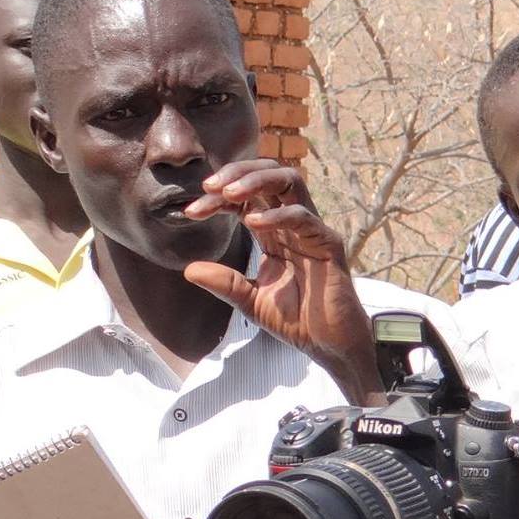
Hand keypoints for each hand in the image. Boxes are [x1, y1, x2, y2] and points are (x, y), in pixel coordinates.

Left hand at [182, 160, 385, 403]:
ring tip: (228, 193)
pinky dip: (277, 215)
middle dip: (237, 173)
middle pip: (269, 175)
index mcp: (275, 234)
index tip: (191, 211)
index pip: (245, 199)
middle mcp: (293, 225)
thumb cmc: (298, 322)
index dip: (218, 198)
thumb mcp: (251, 301)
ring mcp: (312, 231)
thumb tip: (189, 270)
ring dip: (256, 180)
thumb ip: (225, 283)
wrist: (330, 345)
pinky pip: (303, 217)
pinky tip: (252, 223)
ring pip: (289, 182)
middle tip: (209, 187)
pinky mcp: (328, 244)